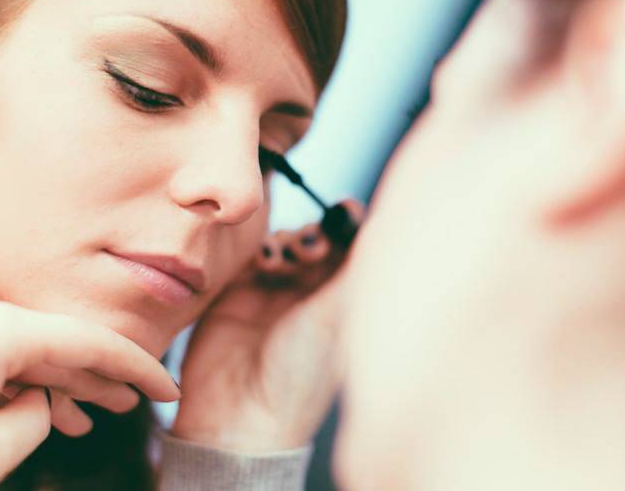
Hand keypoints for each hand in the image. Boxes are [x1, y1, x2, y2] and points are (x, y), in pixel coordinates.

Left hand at [0, 300, 180, 489]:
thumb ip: (38, 417)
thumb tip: (38, 402)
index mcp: (3, 332)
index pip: (92, 343)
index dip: (139, 367)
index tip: (169, 390)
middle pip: (66, 345)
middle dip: (107, 375)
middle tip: (145, 398)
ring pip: (36, 359)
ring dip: (71, 386)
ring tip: (103, 413)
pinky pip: (5, 370)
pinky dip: (33, 393)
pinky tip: (51, 416)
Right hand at [171, 201, 362, 451]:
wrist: (239, 414)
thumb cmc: (299, 374)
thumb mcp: (336, 316)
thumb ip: (357, 266)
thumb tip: (386, 222)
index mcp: (341, 302)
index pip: (352, 249)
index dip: (348, 225)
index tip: (345, 209)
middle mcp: (311, 294)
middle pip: (318, 239)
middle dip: (315, 233)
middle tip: (310, 249)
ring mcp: (274, 291)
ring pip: (285, 242)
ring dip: (287, 241)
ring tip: (282, 262)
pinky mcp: (238, 291)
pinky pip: (250, 252)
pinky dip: (260, 248)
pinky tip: (264, 261)